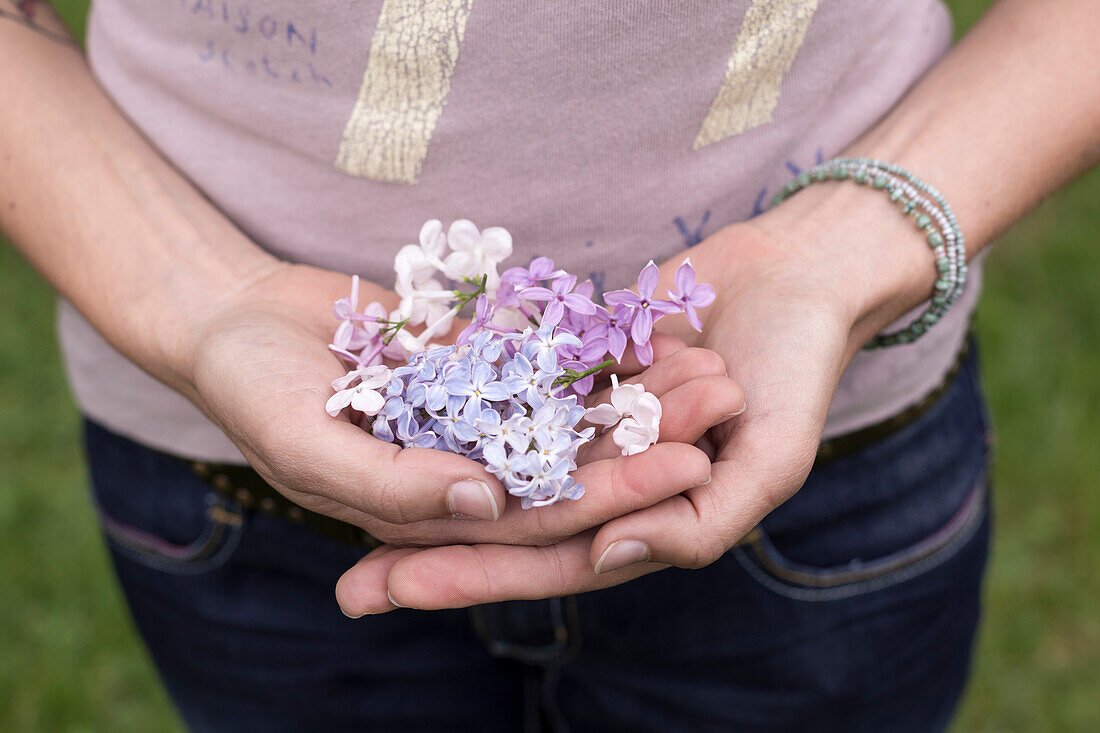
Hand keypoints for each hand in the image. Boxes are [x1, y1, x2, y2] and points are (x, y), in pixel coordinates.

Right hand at [187, 262, 741, 554]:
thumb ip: (391, 486)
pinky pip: (544, 353)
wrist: (231, 315)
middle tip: (721, 408)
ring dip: (636, 389)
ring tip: (708, 361)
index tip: (686, 470)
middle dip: (646, 440)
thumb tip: (488, 504)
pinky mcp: (474, 362)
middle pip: (572, 464)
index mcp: (431, 512)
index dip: (614, 497)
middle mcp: (463, 472)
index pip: (537, 519)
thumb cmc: (249, 389)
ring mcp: (473, 415)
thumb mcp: (306, 443)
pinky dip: (593, 339)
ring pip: (569, 409)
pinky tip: (652, 318)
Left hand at [333, 189, 935, 611]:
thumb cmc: (799, 372)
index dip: (475, 579)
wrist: (802, 275)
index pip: (549, 560)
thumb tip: (603, 561)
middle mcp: (609, 484)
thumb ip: (699, 524)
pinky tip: (395, 412)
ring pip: (496, 463)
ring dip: (430, 487)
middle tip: (350, 586)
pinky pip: (510, 393)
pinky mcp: (578, 375)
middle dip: (429, 555)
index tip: (398, 591)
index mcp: (649, 520)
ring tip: (346, 504)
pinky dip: (460, 405)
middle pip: (506, 525)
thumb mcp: (770, 460)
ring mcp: (589, 428)